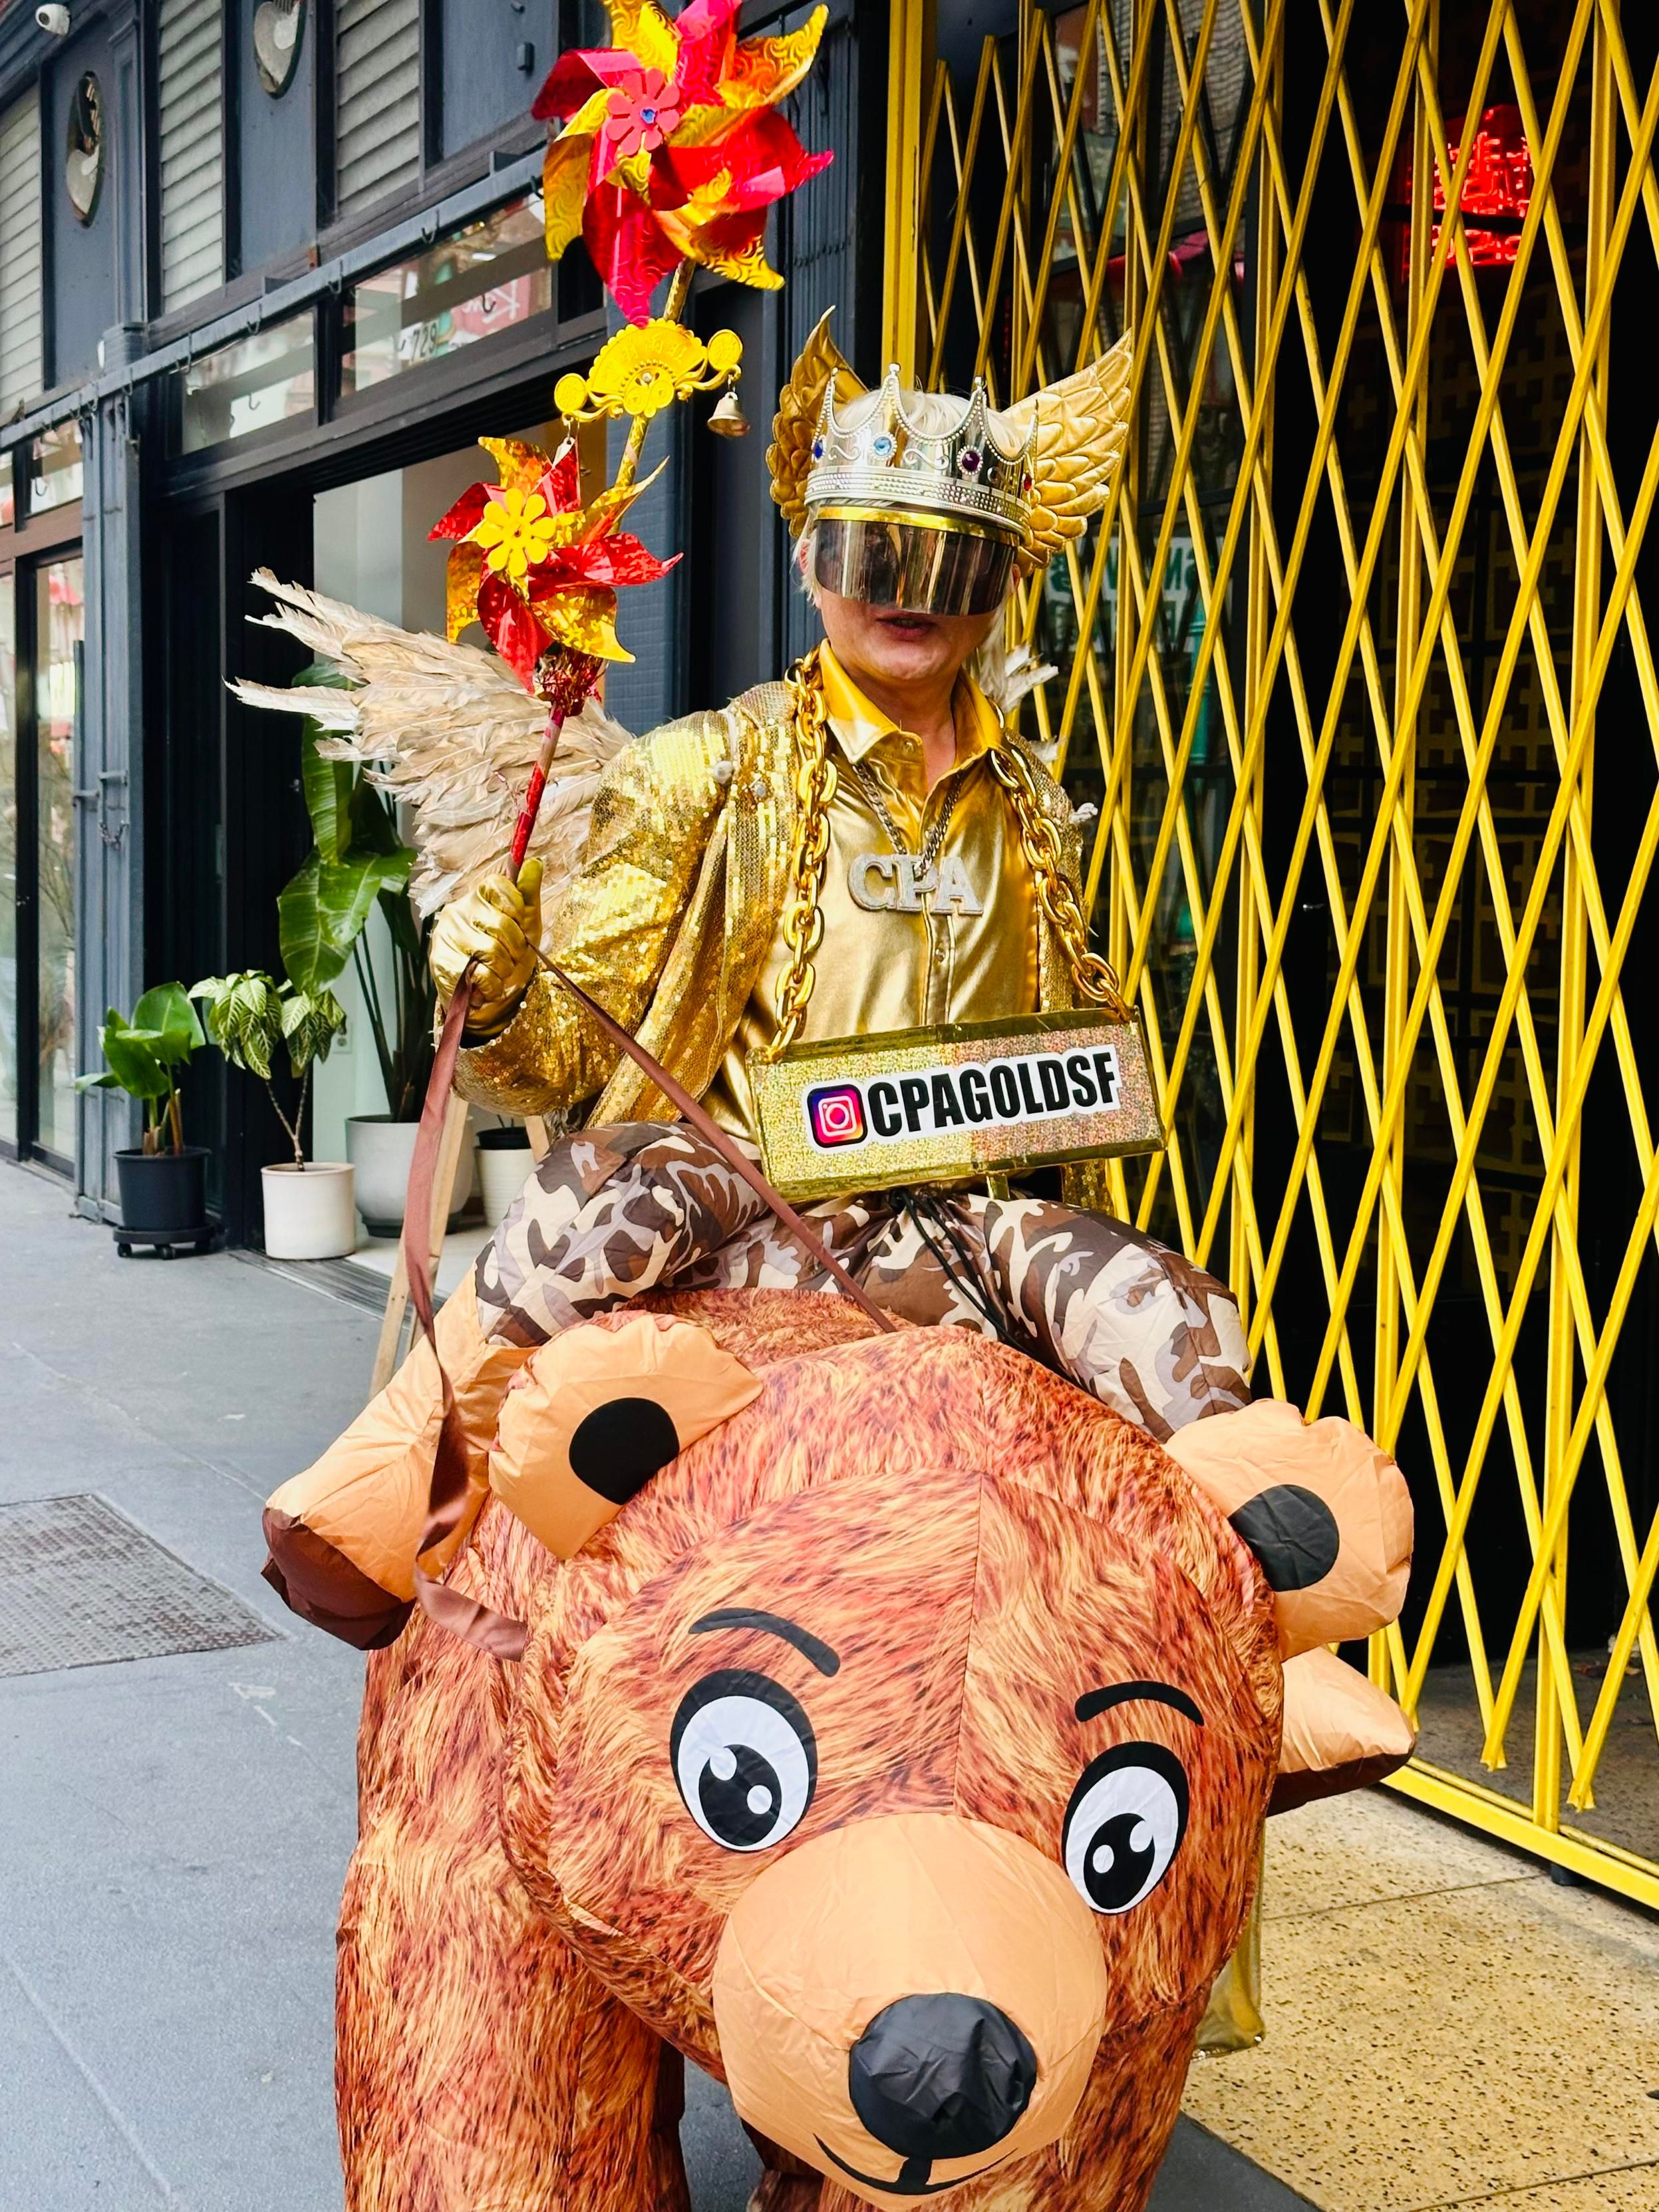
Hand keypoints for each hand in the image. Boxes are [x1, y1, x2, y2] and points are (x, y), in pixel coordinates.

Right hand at [429, 860, 542, 1035]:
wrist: (488, 999)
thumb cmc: (508, 957)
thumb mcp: (526, 924)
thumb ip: (528, 894)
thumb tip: (536, 862)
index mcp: (477, 897)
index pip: (498, 885)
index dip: (516, 908)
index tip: (519, 925)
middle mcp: (457, 911)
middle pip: (501, 922)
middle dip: (515, 947)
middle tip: (510, 958)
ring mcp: (446, 936)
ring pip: (491, 950)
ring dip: (504, 970)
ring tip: (498, 973)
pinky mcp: (441, 962)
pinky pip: (479, 973)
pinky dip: (491, 985)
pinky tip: (485, 986)